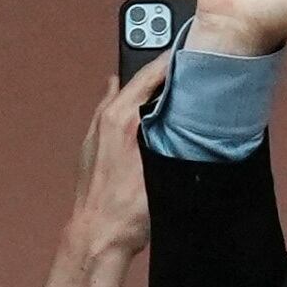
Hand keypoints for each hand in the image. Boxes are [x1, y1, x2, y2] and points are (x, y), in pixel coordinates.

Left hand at [70, 58, 168, 258]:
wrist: (98, 237)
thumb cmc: (127, 209)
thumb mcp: (159, 166)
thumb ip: (169, 131)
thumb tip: (185, 108)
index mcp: (120, 116)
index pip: (151, 73)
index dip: (173, 60)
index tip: (192, 49)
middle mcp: (105, 118)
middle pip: (136, 81)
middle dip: (160, 70)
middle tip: (184, 61)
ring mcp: (96, 132)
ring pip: (123, 96)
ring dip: (144, 86)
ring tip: (168, 79)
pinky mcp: (94, 147)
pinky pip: (114, 114)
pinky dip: (130, 105)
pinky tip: (142, 108)